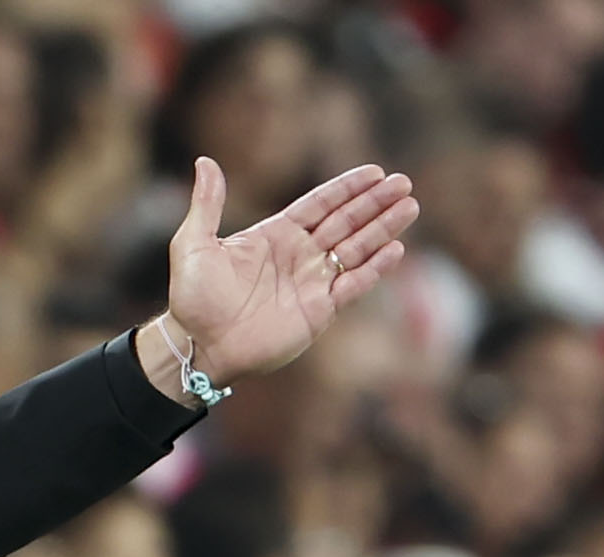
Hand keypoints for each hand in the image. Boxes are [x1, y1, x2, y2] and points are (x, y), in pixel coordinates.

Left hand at [160, 158, 417, 387]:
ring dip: (383, 229)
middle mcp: (299, 256)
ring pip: (356, 249)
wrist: (199, 347)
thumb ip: (206, 204)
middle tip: (404, 183)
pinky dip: (374, 269)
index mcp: (275, 235)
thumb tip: (205, 162)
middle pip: (346, 222)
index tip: (374, 172)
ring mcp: (312, 283)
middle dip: (375, 203)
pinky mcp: (319, 311)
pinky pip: (353, 285)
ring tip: (410, 207)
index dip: (347, 189)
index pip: (320, 205)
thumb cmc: (193, 298)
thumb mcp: (194, 245)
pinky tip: (396, 250)